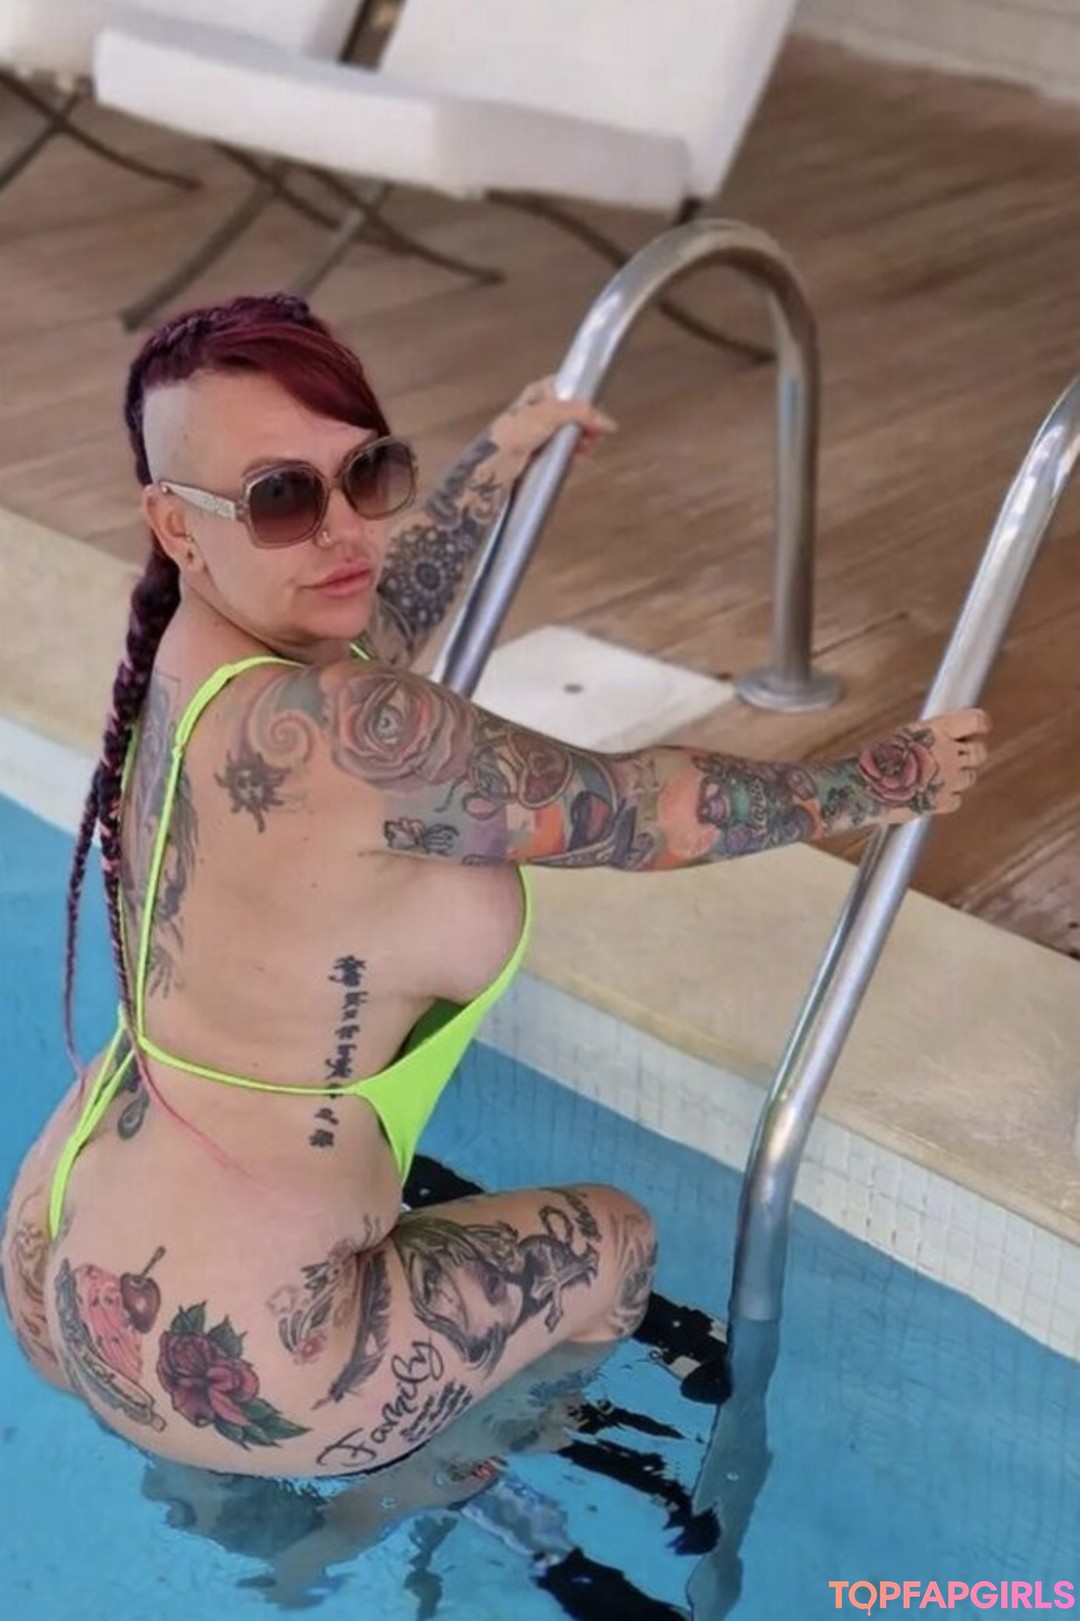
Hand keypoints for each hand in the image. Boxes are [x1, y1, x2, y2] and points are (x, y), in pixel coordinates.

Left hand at [489, 376, 615, 470]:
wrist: (494, 467)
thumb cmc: (512, 434)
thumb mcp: (550, 413)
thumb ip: (581, 413)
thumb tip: (607, 421)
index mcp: (538, 394)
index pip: (568, 387)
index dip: (584, 396)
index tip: (598, 407)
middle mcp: (539, 412)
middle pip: (573, 414)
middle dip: (587, 424)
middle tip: (595, 433)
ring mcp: (540, 435)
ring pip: (570, 435)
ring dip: (583, 441)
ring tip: (588, 448)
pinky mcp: (540, 456)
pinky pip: (563, 453)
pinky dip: (574, 456)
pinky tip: (580, 459)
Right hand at [861, 709, 989, 823]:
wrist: (859, 787)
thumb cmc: (873, 760)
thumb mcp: (902, 736)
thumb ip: (928, 737)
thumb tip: (946, 738)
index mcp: (936, 729)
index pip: (976, 720)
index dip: (980, 724)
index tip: (978, 729)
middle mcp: (947, 752)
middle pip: (979, 752)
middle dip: (971, 754)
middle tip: (956, 757)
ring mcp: (947, 778)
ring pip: (970, 777)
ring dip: (958, 777)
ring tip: (934, 777)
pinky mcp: (942, 802)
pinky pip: (957, 799)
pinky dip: (947, 798)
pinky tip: (929, 794)